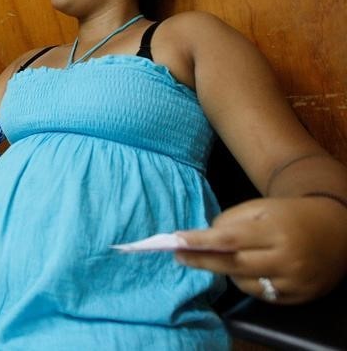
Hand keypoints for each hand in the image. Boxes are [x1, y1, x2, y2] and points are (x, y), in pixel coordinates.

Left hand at [175, 197, 346, 303]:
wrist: (335, 230)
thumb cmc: (289, 215)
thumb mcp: (261, 207)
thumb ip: (232, 221)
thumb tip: (204, 239)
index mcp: (275, 231)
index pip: (230, 238)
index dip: (201, 242)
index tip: (176, 241)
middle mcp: (286, 259)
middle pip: (233, 265)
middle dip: (202, 261)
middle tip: (177, 255)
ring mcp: (293, 281)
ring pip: (244, 283)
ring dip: (227, 270)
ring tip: (225, 256)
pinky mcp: (298, 297)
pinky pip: (261, 295)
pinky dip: (247, 282)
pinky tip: (247, 269)